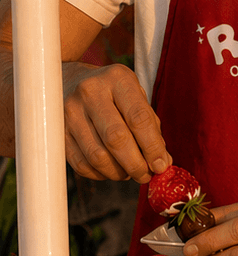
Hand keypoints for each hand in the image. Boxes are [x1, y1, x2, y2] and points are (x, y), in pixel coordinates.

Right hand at [62, 62, 168, 182]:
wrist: (71, 81)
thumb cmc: (113, 93)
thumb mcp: (136, 97)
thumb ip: (151, 127)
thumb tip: (162, 163)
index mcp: (118, 79)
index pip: (139, 118)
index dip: (153, 147)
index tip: (161, 166)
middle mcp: (91, 92)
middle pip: (116, 138)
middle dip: (135, 164)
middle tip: (145, 175)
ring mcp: (70, 111)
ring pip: (97, 155)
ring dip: (117, 172)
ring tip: (128, 173)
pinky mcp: (57, 131)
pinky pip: (80, 163)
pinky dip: (99, 174)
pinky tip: (110, 170)